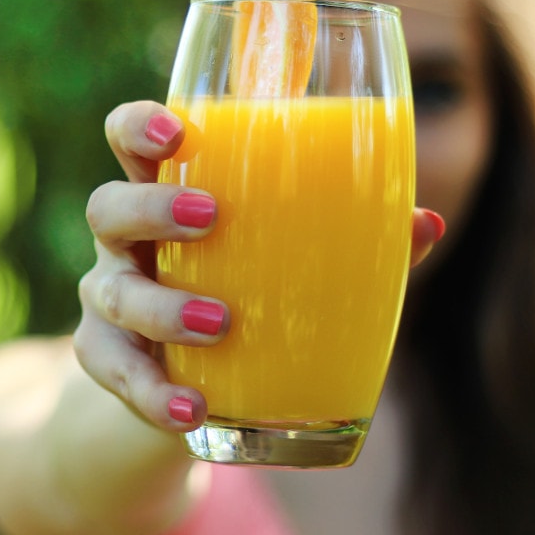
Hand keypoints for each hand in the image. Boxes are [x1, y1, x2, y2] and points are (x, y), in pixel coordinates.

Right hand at [76, 101, 445, 432]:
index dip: (140, 126)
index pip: (131, 140)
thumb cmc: (249, 296)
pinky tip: (191, 407)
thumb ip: (352, 242)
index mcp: (168, 196)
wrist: (196, 386)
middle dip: (150, 206)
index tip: (177, 131)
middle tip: (209, 217)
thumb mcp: (289, 265)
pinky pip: (117, 372)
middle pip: (108, 206)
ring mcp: (110, 300)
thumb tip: (426, 223)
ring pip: (113, 293)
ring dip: (163, 307)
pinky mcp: (108, 360)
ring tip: (218, 323)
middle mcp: (128, 242)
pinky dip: (153, 392)